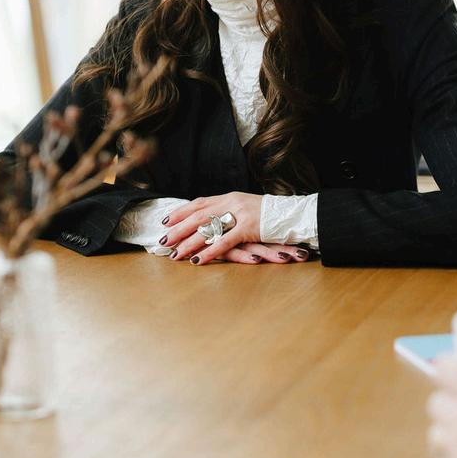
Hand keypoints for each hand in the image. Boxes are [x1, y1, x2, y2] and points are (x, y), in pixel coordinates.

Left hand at [159, 192, 307, 264]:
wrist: (293, 212)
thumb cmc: (270, 213)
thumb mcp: (247, 206)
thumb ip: (230, 211)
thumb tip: (212, 218)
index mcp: (230, 197)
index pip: (199, 203)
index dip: (181, 211)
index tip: (166, 220)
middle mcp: (232, 203)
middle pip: (199, 215)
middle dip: (179, 229)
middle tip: (162, 240)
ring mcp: (240, 215)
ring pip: (208, 229)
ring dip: (189, 243)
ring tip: (175, 254)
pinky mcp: (249, 229)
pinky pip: (225, 242)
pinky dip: (210, 252)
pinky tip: (198, 261)